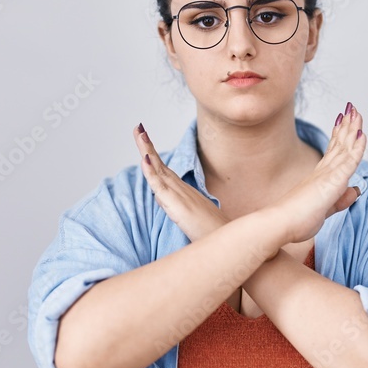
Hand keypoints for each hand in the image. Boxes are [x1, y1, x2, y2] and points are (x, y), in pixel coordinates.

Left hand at [135, 123, 229, 242]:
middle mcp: (181, 189)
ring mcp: (180, 195)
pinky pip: (161, 187)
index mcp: (182, 191)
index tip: (143, 139)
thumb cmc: (212, 230)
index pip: (163, 170)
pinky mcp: (178, 205)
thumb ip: (176, 206)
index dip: (152, 155)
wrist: (230, 239)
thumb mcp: (191, 217)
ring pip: (158, 170)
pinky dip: (151, 173)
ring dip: (148, 151)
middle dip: (147, 145)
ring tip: (139, 133)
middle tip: (138, 128)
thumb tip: (161, 198)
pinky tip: (144, 160)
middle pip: (159, 164)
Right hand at [270, 103, 366, 244]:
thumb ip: (341, 200)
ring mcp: (328, 174)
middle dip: (347, 125)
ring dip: (352, 128)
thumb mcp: (326, 209)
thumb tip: (355, 190)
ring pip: (345, 146)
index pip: (334, 152)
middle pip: (340, 143)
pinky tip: (362, 135)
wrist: (282, 223)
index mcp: (320, 177)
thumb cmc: (298, 220)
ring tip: (356, 112)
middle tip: (352, 109)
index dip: (340, 136)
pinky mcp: (332, 181)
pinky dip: (357, 147)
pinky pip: (349, 161)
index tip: (344, 121)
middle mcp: (323, 171)